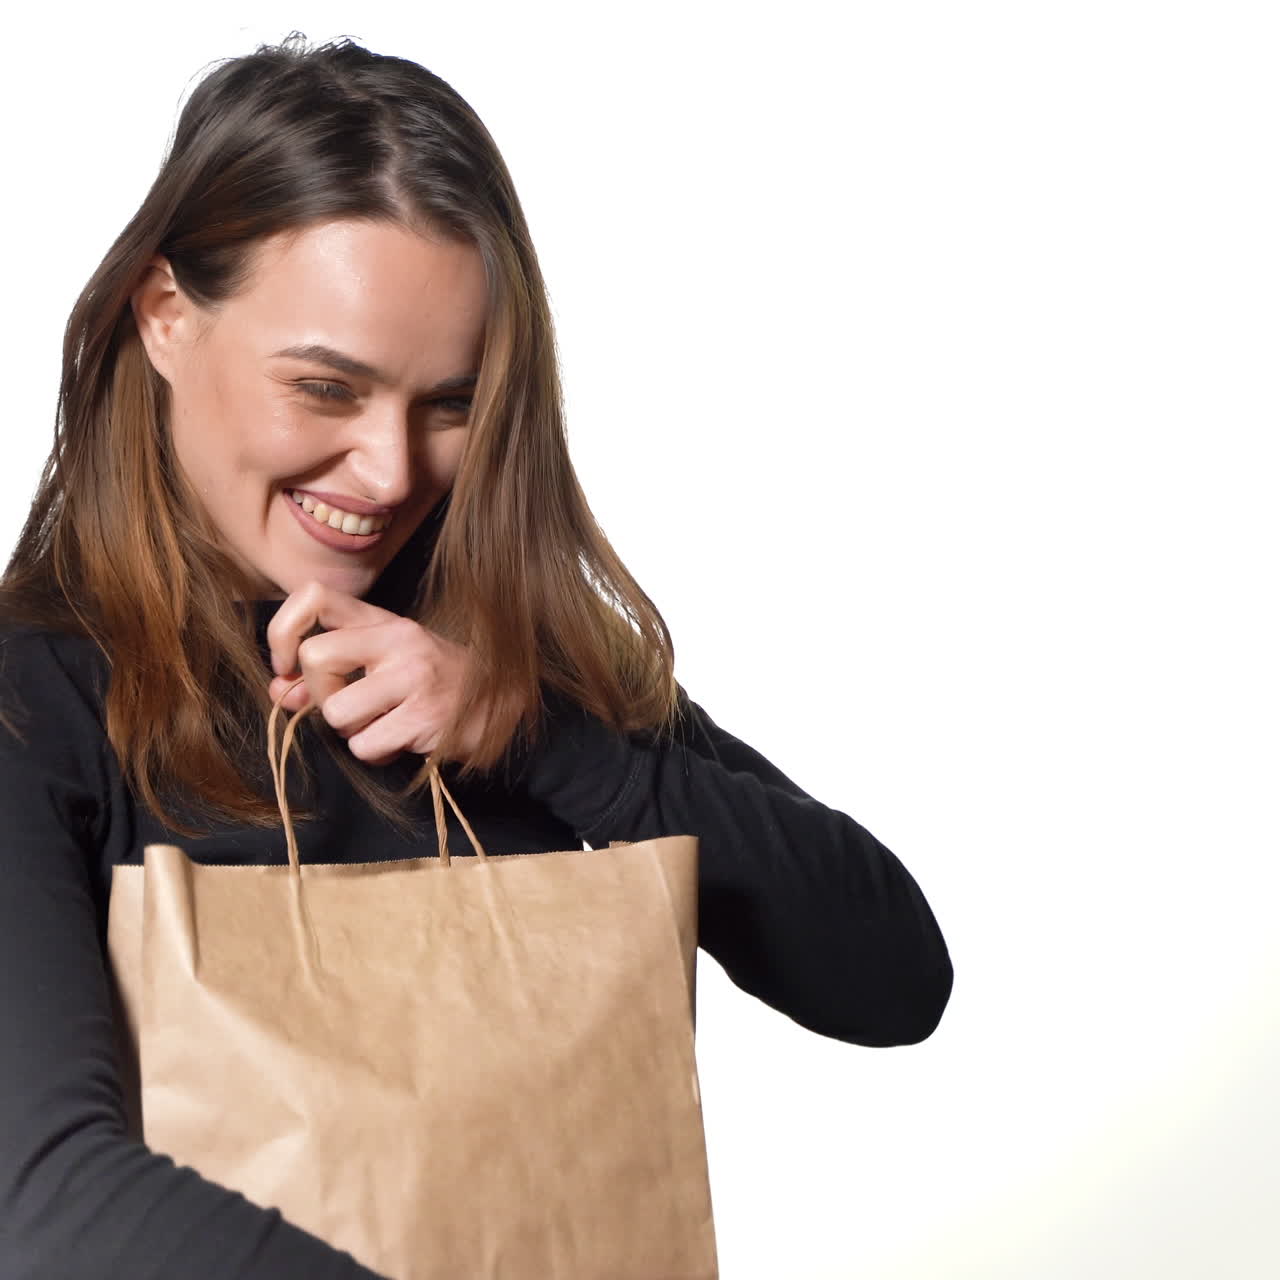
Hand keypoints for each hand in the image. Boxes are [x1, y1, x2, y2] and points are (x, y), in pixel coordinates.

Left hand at [265, 580, 487, 766]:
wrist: (505, 704)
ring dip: (351, 731)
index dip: (283, 632)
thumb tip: (281, 690)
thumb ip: (331, 674)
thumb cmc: (437, 683)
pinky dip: (375, 753)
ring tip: (382, 725)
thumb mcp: (386, 665)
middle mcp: (399, 640)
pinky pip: (365, 745)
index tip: (288, 666)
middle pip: (316, 658)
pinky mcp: (425, 717)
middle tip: (347, 706)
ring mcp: (414, 677)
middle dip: (320, 696)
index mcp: (384, 621)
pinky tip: (400, 741)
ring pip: (337, 712)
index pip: (313, 596)